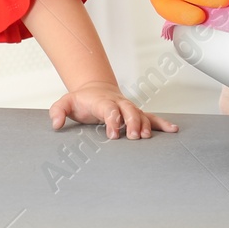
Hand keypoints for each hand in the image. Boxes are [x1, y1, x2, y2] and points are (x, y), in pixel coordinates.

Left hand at [49, 81, 178, 139]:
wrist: (95, 90)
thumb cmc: (81, 101)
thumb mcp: (65, 102)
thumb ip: (58, 110)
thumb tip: (56, 123)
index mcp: (102, 101)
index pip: (109, 109)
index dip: (112, 120)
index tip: (113, 134)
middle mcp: (118, 103)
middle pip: (129, 110)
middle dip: (132, 122)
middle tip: (132, 137)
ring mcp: (129, 107)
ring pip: (141, 113)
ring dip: (145, 125)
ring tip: (147, 137)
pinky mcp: (136, 113)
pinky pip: (151, 117)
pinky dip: (162, 123)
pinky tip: (173, 130)